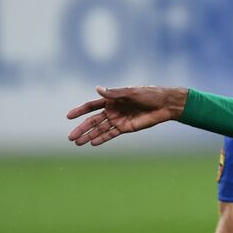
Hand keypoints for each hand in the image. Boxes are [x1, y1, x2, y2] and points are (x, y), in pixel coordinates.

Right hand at [66, 86, 186, 146]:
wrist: (164, 105)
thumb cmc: (148, 95)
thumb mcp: (130, 93)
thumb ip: (113, 93)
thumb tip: (97, 88)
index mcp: (112, 99)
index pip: (91, 106)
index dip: (79, 111)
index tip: (68, 116)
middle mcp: (112, 110)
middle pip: (93, 121)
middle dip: (81, 128)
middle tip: (70, 137)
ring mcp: (118, 120)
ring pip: (100, 129)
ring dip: (89, 136)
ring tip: (77, 143)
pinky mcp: (125, 128)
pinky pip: (111, 134)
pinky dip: (101, 139)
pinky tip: (92, 143)